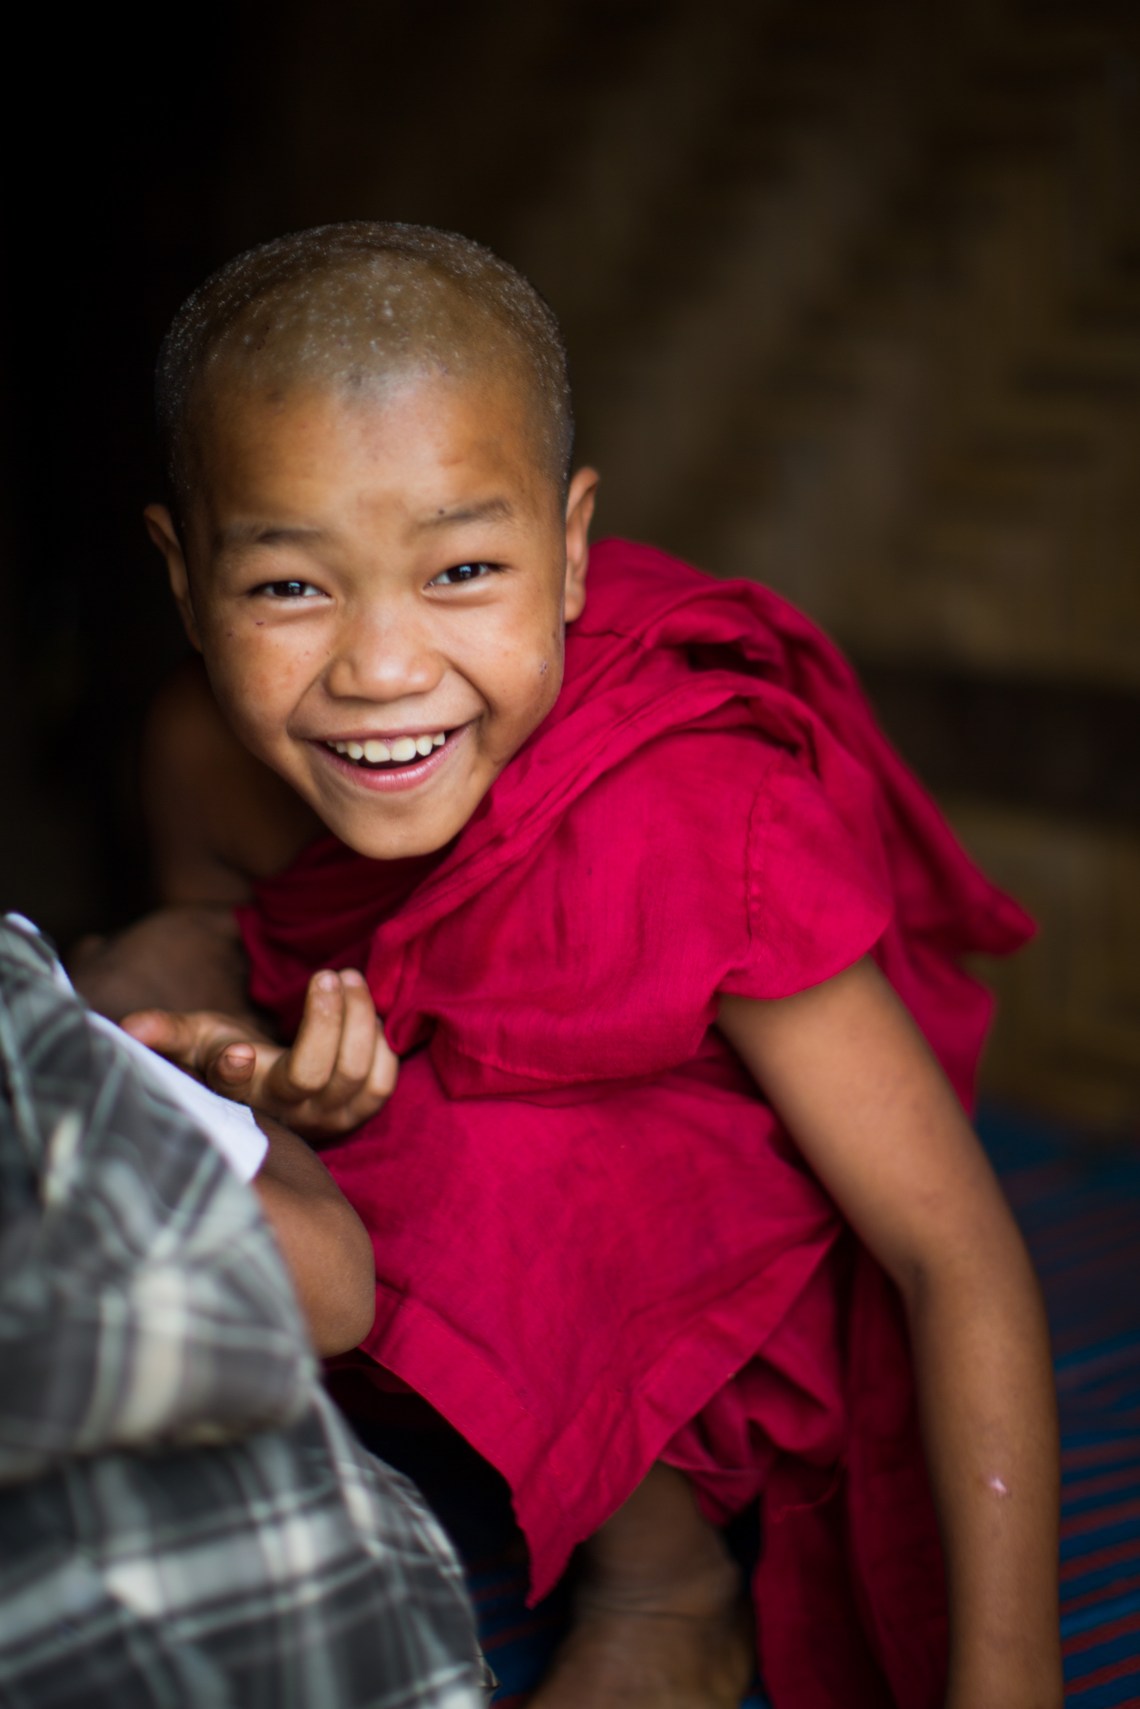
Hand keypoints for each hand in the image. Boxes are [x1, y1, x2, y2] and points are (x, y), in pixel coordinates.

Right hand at [122, 968, 397, 1140]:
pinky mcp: (358, 1113)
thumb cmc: (227, 1051)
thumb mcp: (196, 1037)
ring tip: (351, 978)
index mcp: (239, 1090)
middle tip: (331, 974)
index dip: (233, 1070)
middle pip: (313, 1073)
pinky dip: (382, 1044)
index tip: (237, 1050)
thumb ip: (167, 1030)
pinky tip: (369, 1014)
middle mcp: (284, 1111)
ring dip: (359, 1018)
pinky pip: (382, 1083)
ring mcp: (325, 1117)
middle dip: (326, 1017)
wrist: (271, 1083)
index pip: (234, 1086)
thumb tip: (129, 1027)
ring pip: (355, 1073)